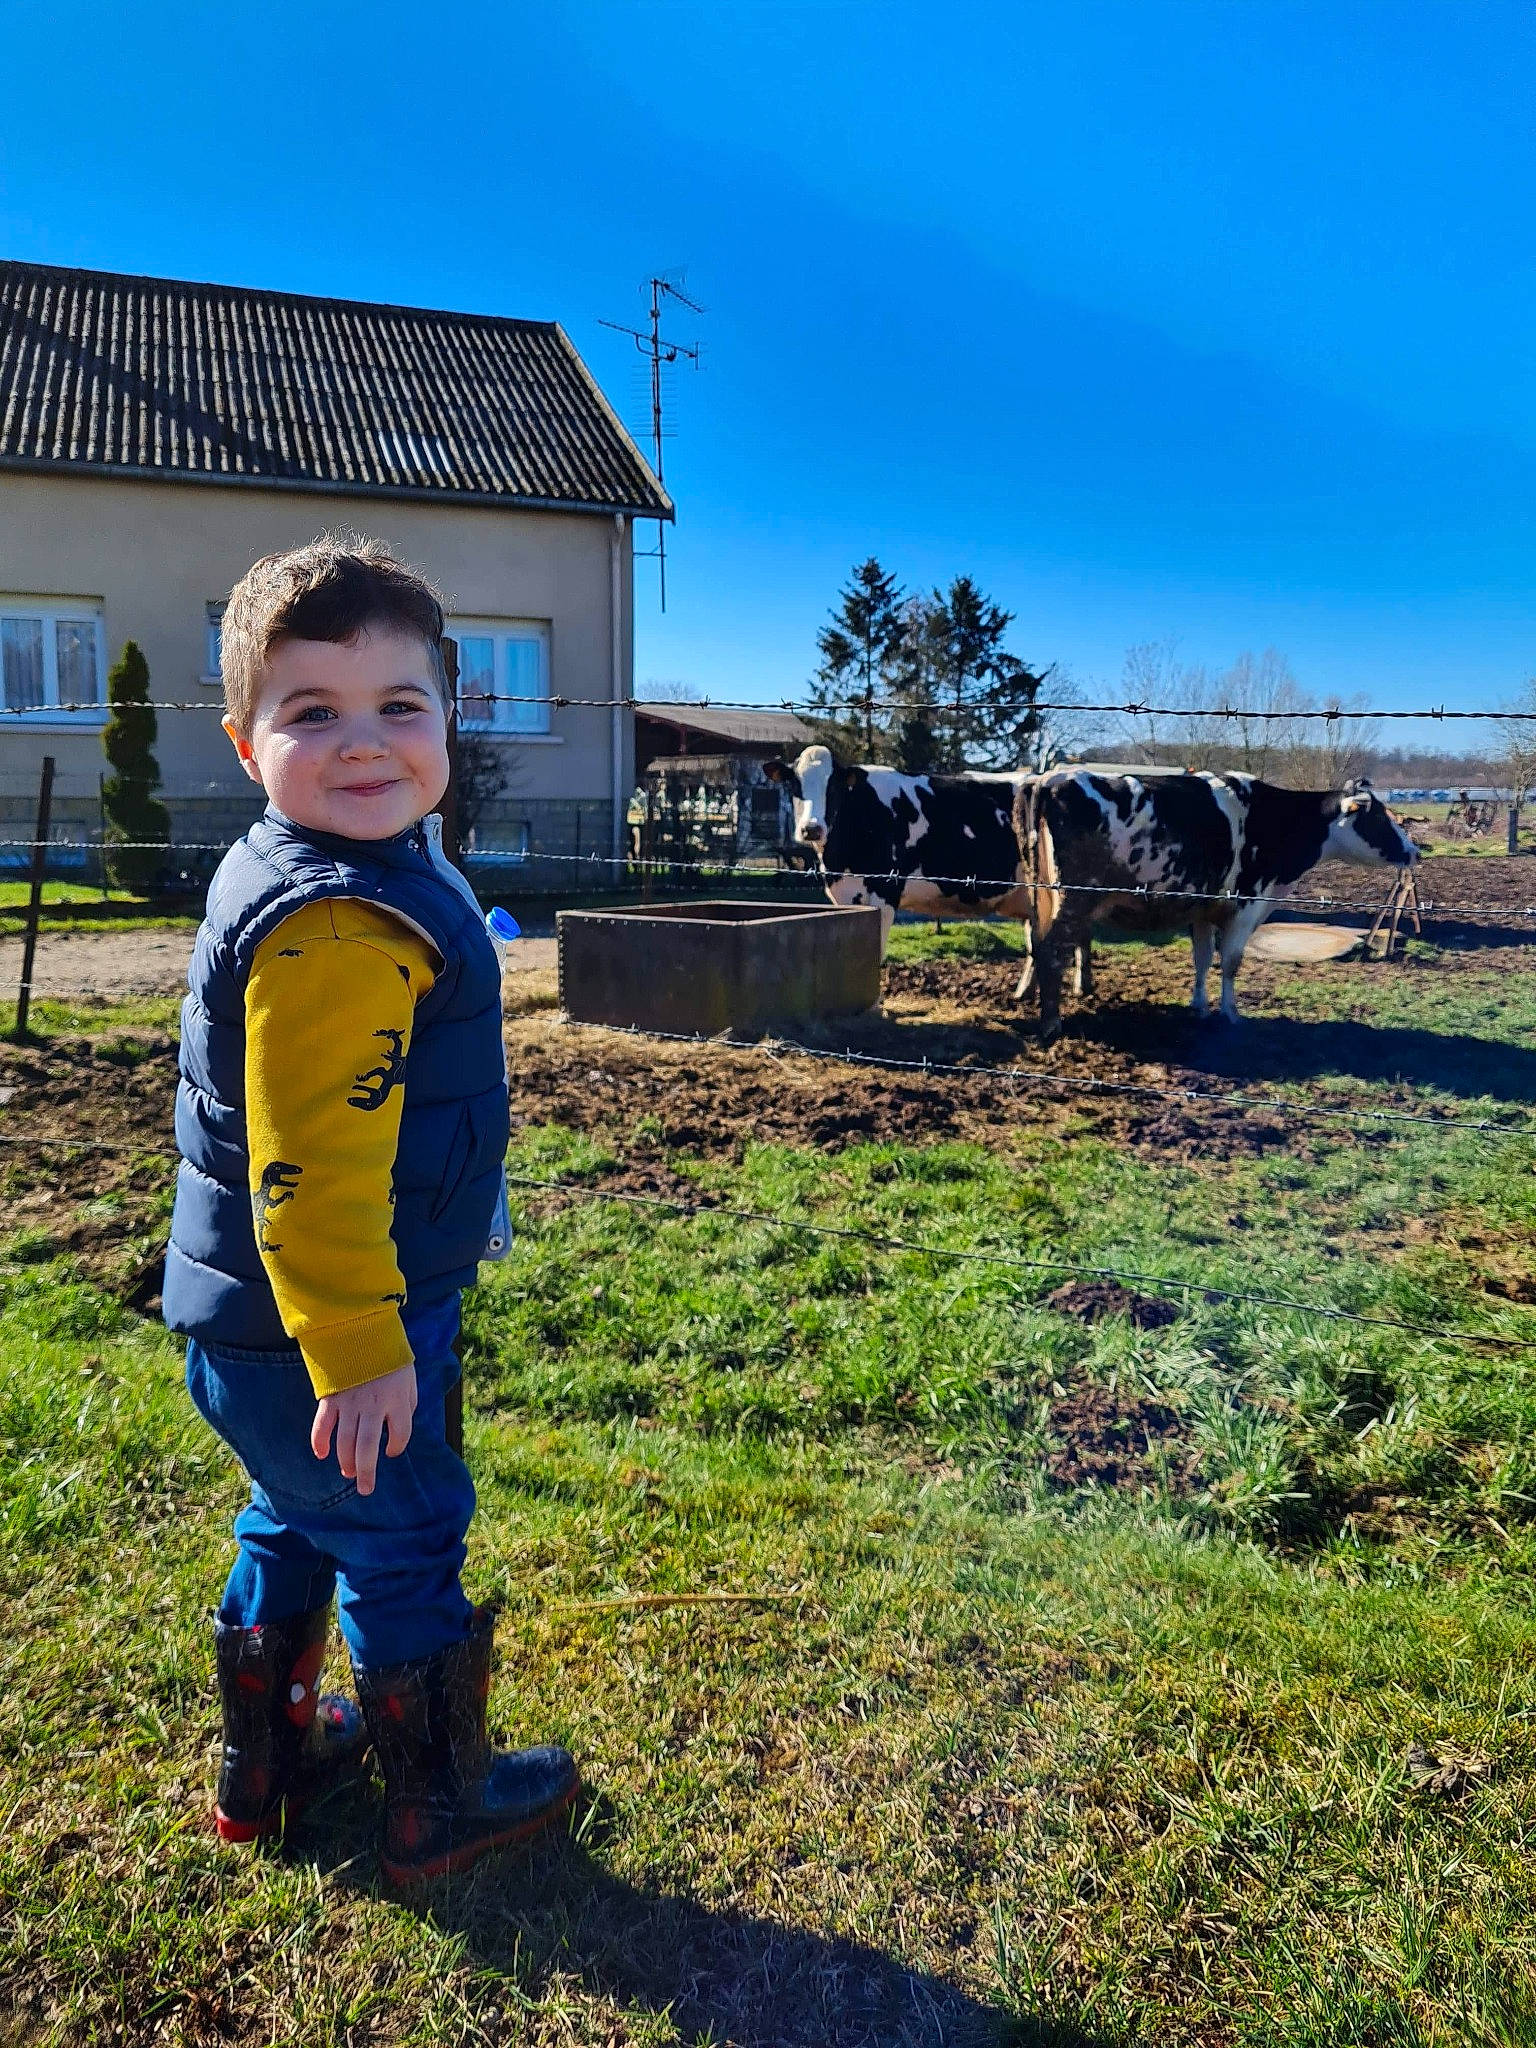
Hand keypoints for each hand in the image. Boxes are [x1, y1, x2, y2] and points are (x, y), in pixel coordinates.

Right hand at [311, 1362, 417, 1496]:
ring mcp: (350, 1403)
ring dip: (346, 1462)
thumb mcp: (409, 1377)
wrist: (362, 1329)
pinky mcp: (331, 1398)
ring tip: (349, 1474)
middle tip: (366, 1489)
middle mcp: (373, 1406)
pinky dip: (320, 1442)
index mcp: (397, 1400)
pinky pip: (322, 1425)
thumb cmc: (389, 1356)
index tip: (392, 1449)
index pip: (399, 1435)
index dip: (396, 1446)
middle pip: (368, 1448)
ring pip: (346, 1442)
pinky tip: (322, 1455)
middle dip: (367, 1471)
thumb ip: (407, 1403)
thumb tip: (398, 1427)